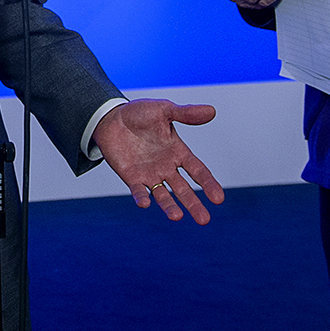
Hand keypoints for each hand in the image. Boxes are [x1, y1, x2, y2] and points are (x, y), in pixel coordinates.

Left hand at [93, 99, 225, 224]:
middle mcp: (166, 167)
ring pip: (163, 195)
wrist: (111, 117)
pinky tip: (146, 204)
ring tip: (177, 217)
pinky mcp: (132, 177)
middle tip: (204, 220)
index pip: (197, 170)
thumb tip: (211, 111)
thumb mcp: (164, 110)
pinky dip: (142, 198)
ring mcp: (149, 174)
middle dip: (194, 204)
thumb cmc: (139, 112)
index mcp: (177, 152)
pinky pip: (138, 191)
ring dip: (170, 207)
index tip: (218, 199)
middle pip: (184, 189)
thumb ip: (186, 114)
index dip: (208, 184)